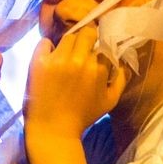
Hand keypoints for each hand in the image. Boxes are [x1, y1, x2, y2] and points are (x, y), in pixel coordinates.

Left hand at [25, 25, 128, 139]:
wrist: (53, 130)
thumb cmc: (82, 116)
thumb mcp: (110, 101)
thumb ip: (121, 79)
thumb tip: (123, 61)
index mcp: (97, 68)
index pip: (102, 43)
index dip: (99, 46)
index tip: (94, 51)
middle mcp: (78, 60)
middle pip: (85, 33)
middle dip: (86, 38)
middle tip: (81, 47)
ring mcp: (57, 60)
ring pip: (67, 37)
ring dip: (68, 43)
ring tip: (65, 55)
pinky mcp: (39, 62)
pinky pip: (44, 42)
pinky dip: (47, 46)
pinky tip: (49, 56)